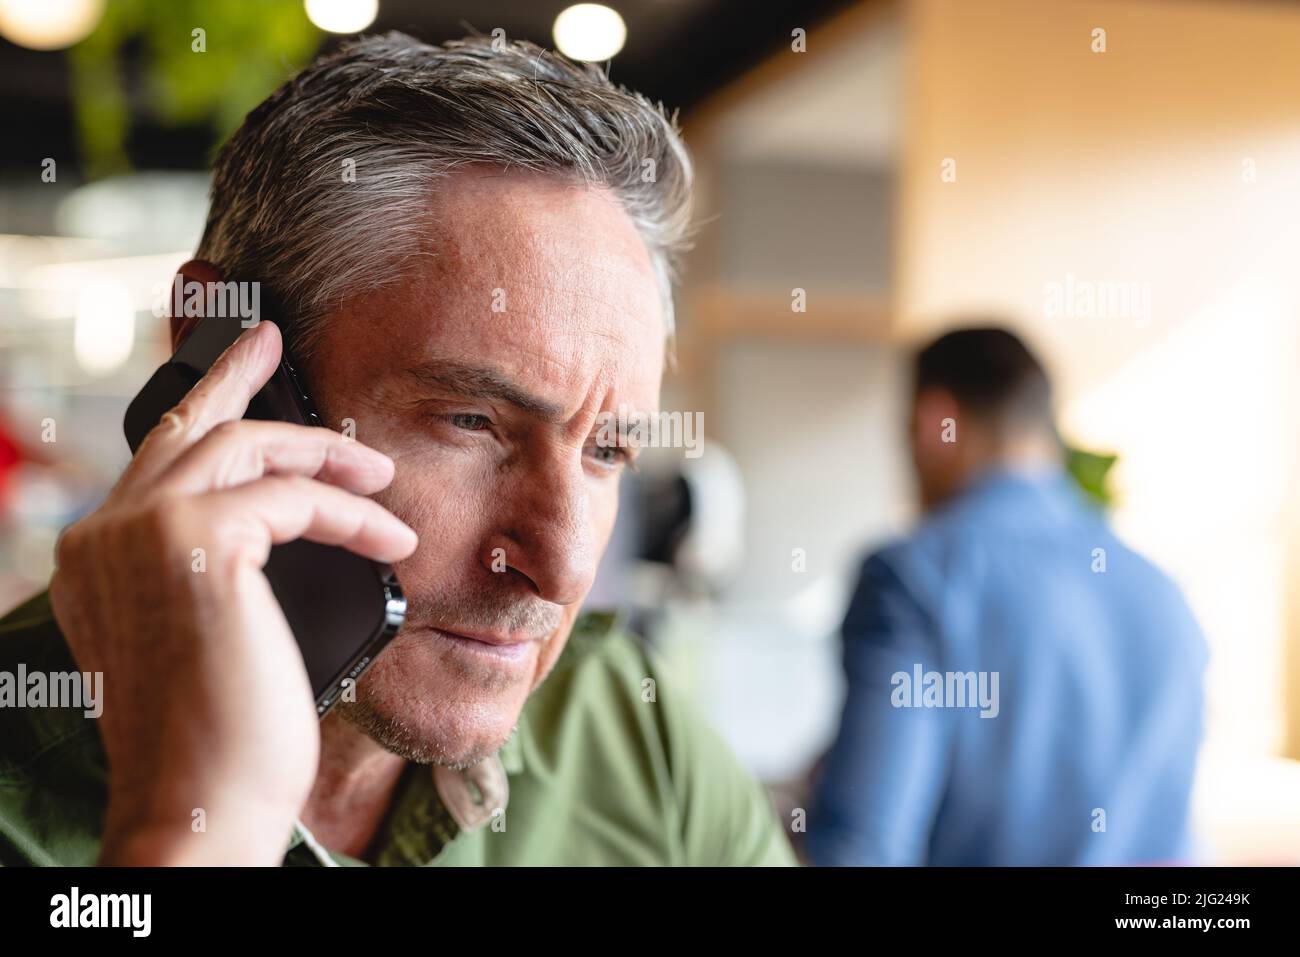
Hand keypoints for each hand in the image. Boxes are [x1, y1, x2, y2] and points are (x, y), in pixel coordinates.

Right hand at [48, 320, 416, 864]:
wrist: (202, 803)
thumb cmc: (218, 738)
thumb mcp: (212, 635)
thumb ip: (218, 571)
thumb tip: (278, 524)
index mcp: (99, 560)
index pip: (159, 461)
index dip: (205, 407)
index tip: (242, 368)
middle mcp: (102, 536)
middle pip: (188, 428)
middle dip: (238, 377)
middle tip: (274, 341)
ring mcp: (139, 532)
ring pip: (246, 449)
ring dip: (326, 456)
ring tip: (381, 476)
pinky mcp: (193, 540)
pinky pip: (295, 497)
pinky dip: (352, 514)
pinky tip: (389, 544)